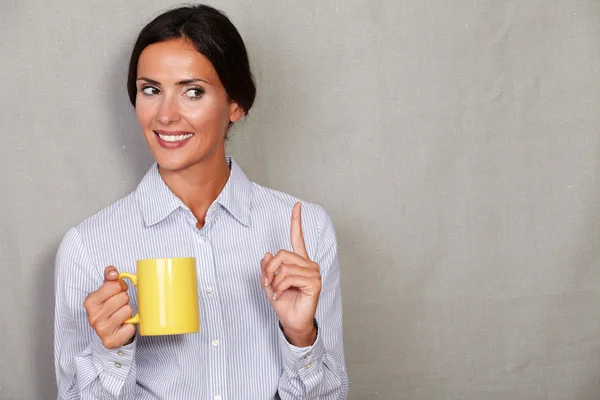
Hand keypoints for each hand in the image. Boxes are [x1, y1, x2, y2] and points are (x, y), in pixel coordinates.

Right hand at [83, 266, 135, 348]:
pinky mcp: (111, 341)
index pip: (115, 285)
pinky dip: (130, 326)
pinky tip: (123, 327)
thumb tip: (113, 273)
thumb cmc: (109, 308)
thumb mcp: (106, 290)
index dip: (121, 287)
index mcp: (90, 301)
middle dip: (125, 300)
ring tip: (121, 316)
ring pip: (128, 310)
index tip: (118, 292)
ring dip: (128, 313)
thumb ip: (109, 276)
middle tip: (119, 306)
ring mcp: (101, 330)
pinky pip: (130, 327)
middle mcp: (93, 316)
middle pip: (123, 297)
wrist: (109, 333)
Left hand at [261, 202, 321, 346]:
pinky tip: (281, 294)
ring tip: (276, 292)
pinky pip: (289, 278)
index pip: (298, 237)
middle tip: (267, 283)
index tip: (297, 205)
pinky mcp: (314, 283)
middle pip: (282, 254)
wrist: (292, 321)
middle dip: (269, 269)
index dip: (297, 221)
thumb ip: (267, 268)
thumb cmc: (284, 302)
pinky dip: (280, 287)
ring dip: (274, 281)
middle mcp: (308, 264)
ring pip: (284, 267)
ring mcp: (313, 273)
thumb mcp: (269, 283)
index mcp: (299, 261)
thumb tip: (267, 254)